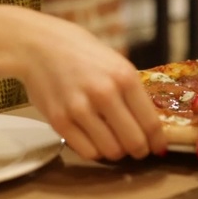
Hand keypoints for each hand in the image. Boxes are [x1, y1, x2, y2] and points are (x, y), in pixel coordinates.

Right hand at [11, 11, 166, 161]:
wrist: (38, 46)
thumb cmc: (80, 53)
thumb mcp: (115, 63)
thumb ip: (131, 92)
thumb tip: (149, 125)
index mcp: (124, 77)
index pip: (150, 122)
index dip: (157, 141)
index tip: (158, 147)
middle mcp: (104, 93)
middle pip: (134, 142)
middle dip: (139, 150)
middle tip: (137, 149)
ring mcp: (80, 109)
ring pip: (111, 152)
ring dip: (116, 152)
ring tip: (113, 141)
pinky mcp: (60, 121)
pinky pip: (87, 152)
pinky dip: (94, 151)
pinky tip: (94, 139)